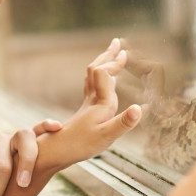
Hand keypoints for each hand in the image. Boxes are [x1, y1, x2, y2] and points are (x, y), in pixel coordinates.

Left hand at [38, 39, 141, 172]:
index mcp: (101, 103)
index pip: (103, 73)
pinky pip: (92, 87)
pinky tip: (106, 82)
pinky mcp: (85, 111)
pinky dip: (100, 78)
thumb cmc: (81, 146)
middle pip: (97, 70)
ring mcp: (88, 105)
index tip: (124, 52)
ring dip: (103, 64)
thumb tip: (139, 108)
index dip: (113, 63)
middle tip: (116, 42)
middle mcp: (93, 100)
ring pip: (93, 77)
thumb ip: (124, 123)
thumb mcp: (106, 137)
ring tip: (112, 56)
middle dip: (107, 56)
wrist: (56, 152)